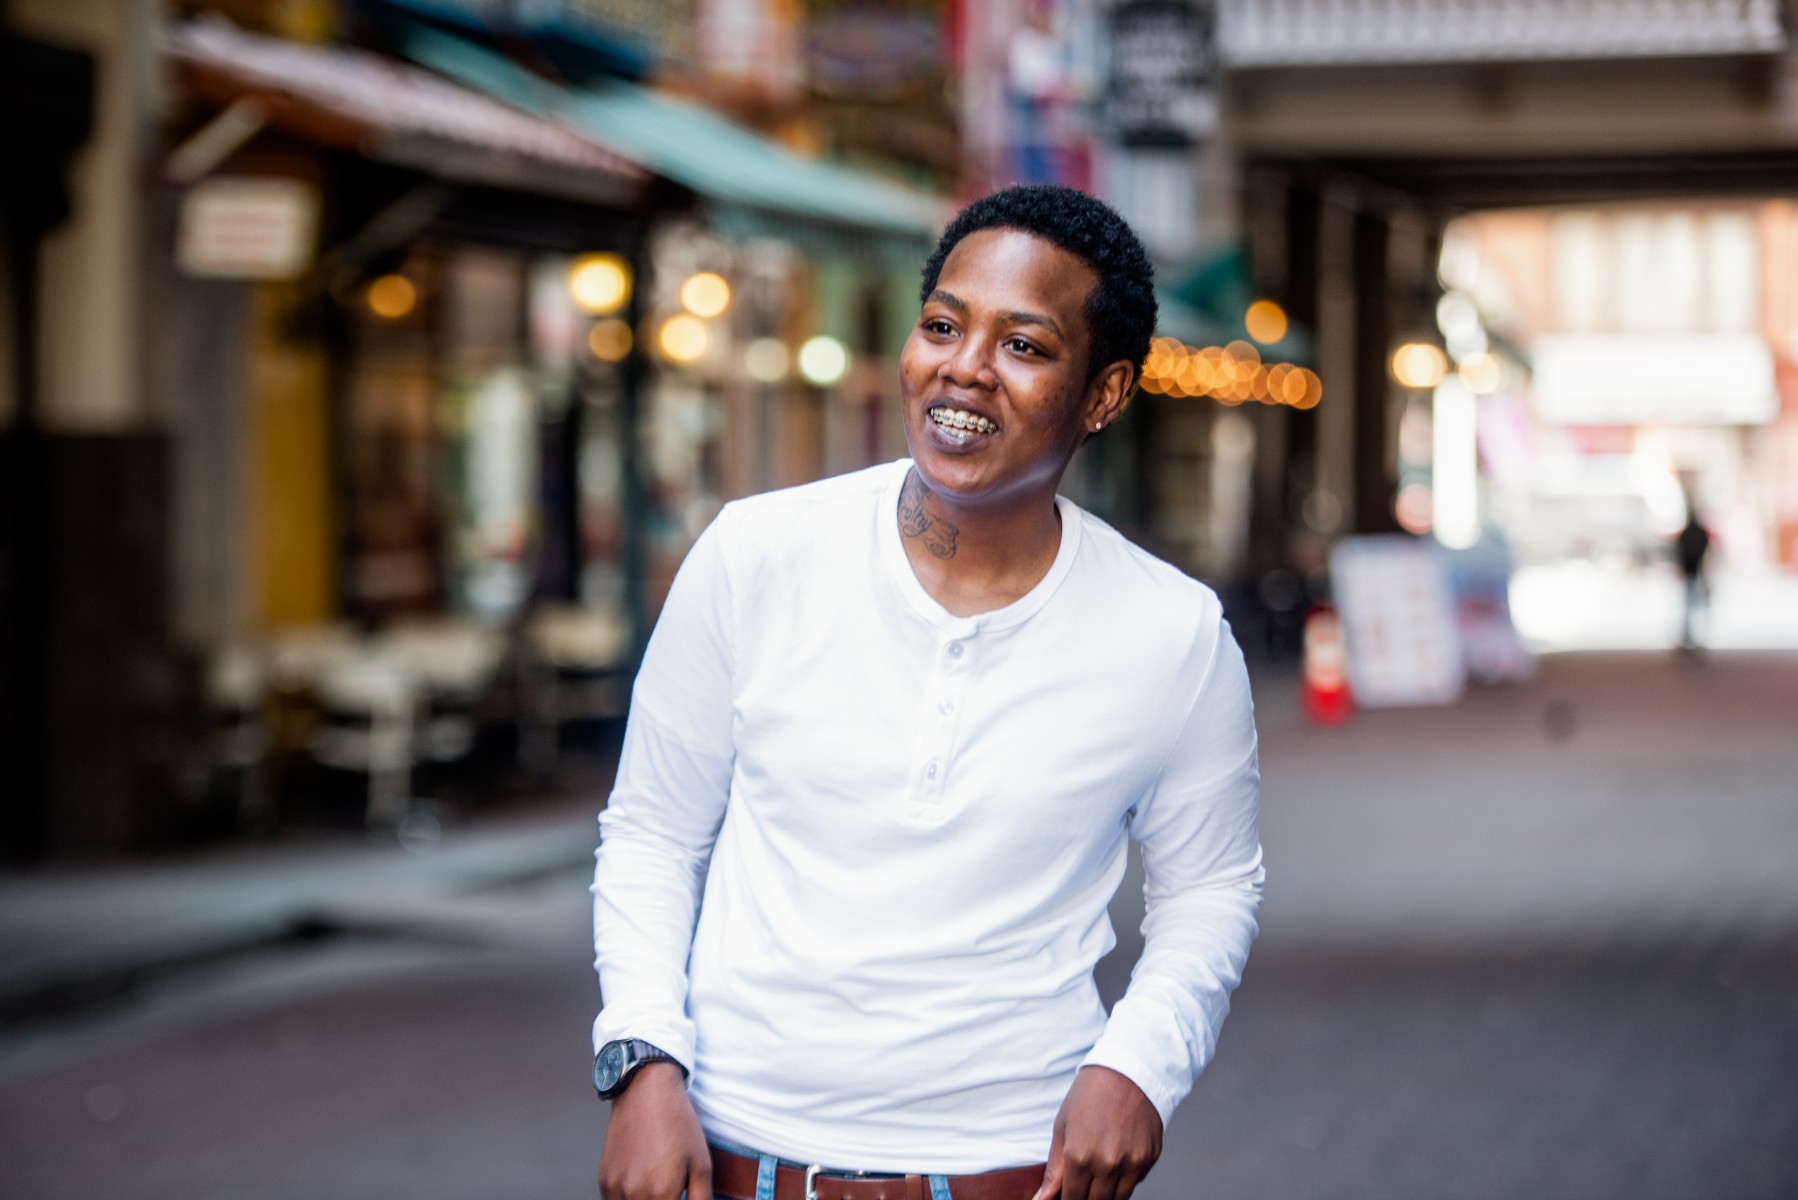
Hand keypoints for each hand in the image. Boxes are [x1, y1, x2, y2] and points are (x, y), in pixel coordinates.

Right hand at [598, 1063, 711, 1199]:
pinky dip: (628, 1199)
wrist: (646, 1091)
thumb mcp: (702, 1163)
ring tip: (657, 1187)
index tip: (679, 1197)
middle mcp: (634, 1194)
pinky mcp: (604, 1180)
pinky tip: (642, 1186)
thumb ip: (701, 1199)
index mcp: (662, 1192)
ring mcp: (614, 1188)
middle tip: (672, 1191)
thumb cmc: (678, 1124)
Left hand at [1033, 1066, 1162, 1199]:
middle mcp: (1107, 1164)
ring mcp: (1131, 1163)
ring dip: (1106, 1194)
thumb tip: (1042, 1199)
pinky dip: (1125, 1179)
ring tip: (1099, 1176)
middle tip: (1082, 1185)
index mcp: (1080, 1156)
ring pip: (1118, 1199)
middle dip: (1086, 1199)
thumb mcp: (1063, 1127)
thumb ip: (1054, 1169)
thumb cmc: (1090, 1095)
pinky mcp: (1149, 1159)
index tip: (1068, 1196)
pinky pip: (1135, 1183)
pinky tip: (1118, 1160)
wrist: (1126, 1071)